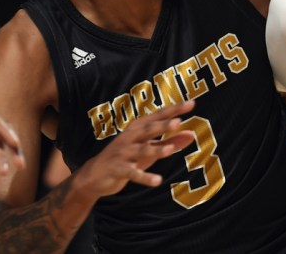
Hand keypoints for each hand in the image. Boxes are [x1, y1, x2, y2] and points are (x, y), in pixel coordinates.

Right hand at [75, 101, 195, 198]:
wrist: (94, 175)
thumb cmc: (127, 158)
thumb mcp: (149, 149)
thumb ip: (171, 142)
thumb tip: (192, 134)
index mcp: (138, 129)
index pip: (158, 116)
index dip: (174, 110)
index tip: (191, 103)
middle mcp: (130, 137)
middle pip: (148, 129)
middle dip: (163, 125)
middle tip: (178, 122)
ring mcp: (123, 153)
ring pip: (141, 150)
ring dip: (155, 150)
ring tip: (170, 150)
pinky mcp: (118, 169)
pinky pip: (133, 173)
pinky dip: (145, 177)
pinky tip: (157, 181)